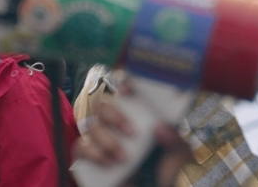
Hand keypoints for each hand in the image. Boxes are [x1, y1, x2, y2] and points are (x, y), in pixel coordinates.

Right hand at [73, 84, 191, 186]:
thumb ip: (176, 142)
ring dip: (108, 141)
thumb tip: (160, 128)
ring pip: (91, 126)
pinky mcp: (89, 158)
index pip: (125, 93)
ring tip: (124, 159)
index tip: (127, 89)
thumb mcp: (178, 157)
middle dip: (115, 116)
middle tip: (132, 133)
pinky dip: (93, 153)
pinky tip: (108, 163)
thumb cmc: (166, 174)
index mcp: (138, 118)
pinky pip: (80, 147)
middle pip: (103, 105)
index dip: (122, 84)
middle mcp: (117, 125)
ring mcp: (101, 141)